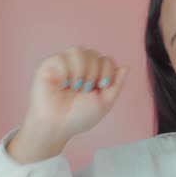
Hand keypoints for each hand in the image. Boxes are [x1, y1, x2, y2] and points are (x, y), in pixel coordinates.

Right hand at [8, 46, 128, 162]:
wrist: (57, 125)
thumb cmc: (79, 116)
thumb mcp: (105, 102)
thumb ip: (117, 84)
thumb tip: (126, 67)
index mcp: (94, 74)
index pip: (107, 60)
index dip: (107, 72)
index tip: (101, 87)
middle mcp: (80, 66)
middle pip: (94, 53)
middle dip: (94, 73)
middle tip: (85, 90)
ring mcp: (64, 64)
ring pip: (78, 50)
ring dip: (81, 71)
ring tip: (75, 87)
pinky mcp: (49, 65)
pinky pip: (61, 57)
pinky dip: (65, 72)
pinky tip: (61, 84)